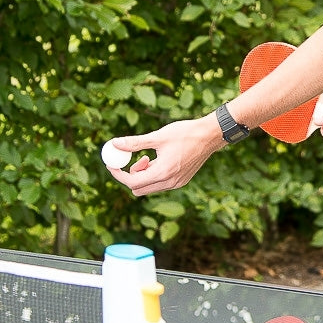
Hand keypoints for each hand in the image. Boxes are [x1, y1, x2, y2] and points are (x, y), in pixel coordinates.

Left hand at [104, 114, 224, 195]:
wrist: (210, 136)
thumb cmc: (184, 133)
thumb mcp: (157, 136)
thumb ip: (134, 143)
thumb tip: (115, 144)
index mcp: (162, 172)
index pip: (132, 182)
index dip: (118, 174)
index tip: (112, 163)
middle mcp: (170, 182)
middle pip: (139, 189)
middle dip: (131, 175)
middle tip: (134, 159)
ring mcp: (177, 183)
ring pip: (150, 187)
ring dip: (144, 174)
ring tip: (149, 156)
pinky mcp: (181, 181)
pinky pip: (160, 184)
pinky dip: (154, 175)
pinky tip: (159, 159)